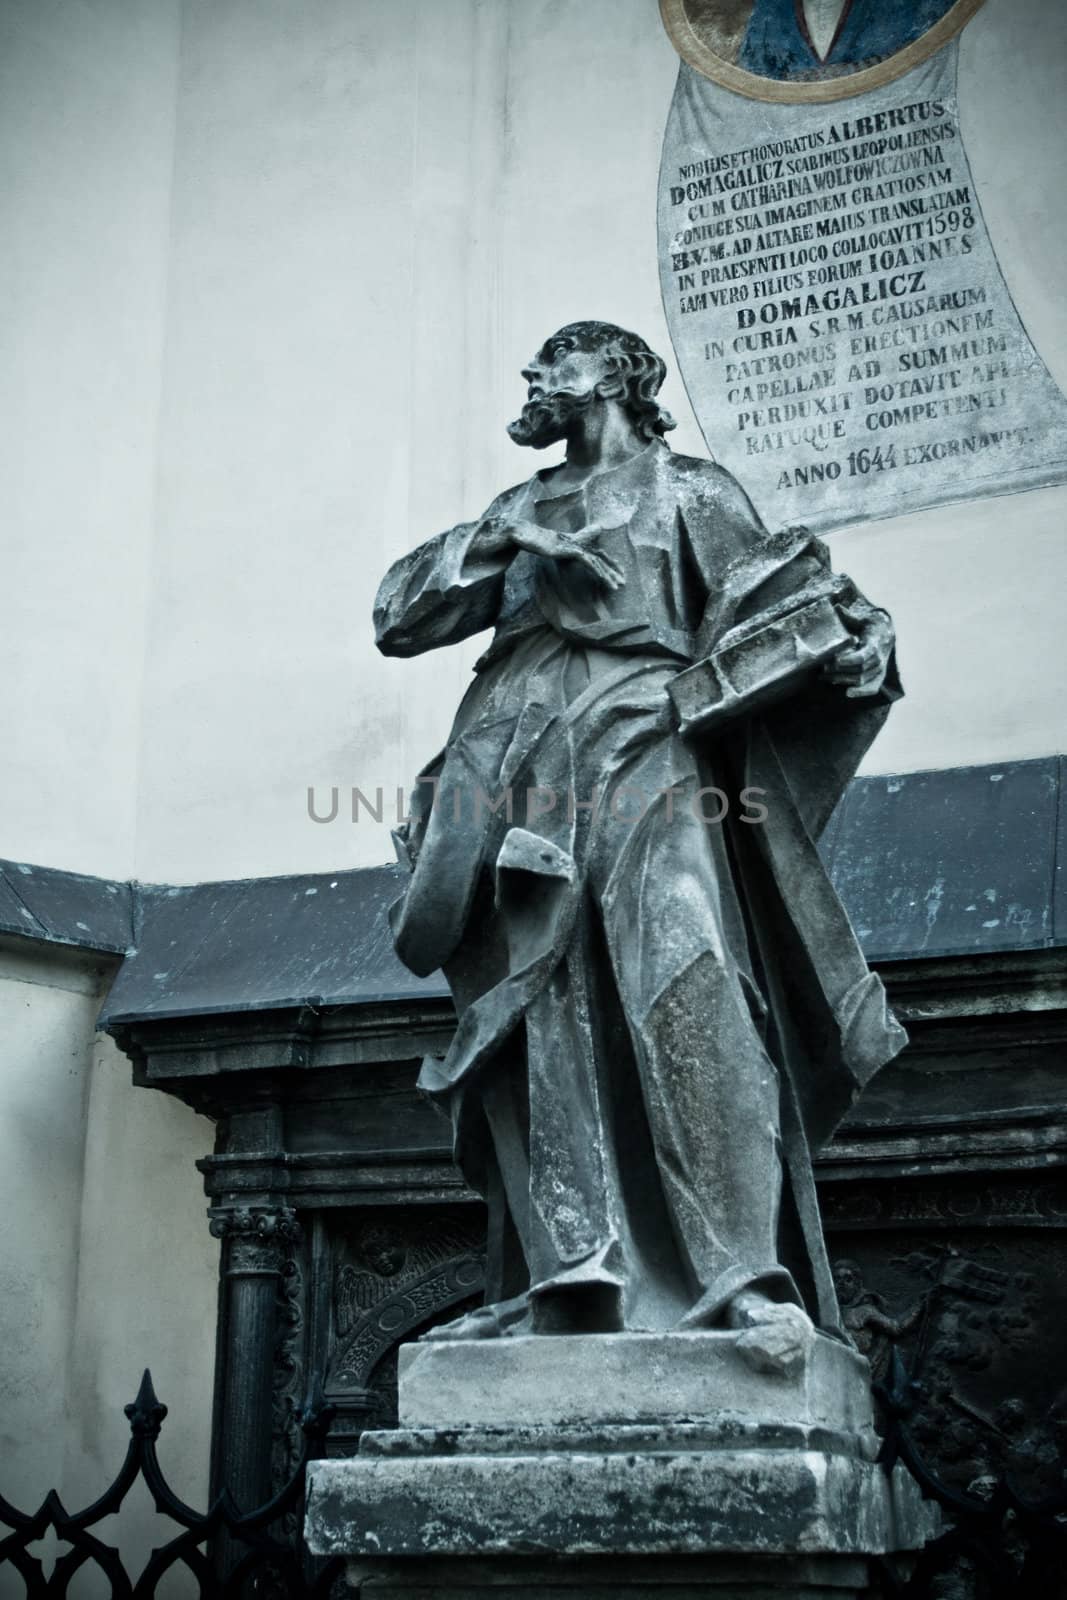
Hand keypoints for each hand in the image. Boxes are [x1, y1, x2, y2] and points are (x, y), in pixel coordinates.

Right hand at [495, 517, 625, 590]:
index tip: (615, 575)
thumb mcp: (551, 550)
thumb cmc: (537, 544)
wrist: (526, 535)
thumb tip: (565, 554)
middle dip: (613, 570)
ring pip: (598, 562)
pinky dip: (599, 571)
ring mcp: (576, 546)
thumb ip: (561, 552)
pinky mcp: (572, 550)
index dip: (607, 564)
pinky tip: (606, 580)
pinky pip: (590, 563)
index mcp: (576, 545)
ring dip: (609, 575)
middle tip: (623, 582)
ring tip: (618, 586)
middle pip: (601, 558)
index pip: (596, 555)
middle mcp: (578, 544)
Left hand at [823, 609, 893, 697]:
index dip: (848, 661)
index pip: (862, 657)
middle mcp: (879, 659)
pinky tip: (847, 692)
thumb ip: (849, 617)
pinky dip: (860, 692)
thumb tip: (836, 607)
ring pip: (861, 680)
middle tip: (822, 669)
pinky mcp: (878, 677)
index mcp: (875, 644)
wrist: (886, 634)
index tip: (834, 661)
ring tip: (825, 677)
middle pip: (858, 671)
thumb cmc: (870, 626)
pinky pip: (871, 688)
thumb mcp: (862, 619)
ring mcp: (880, 670)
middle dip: (839, 672)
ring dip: (842, 680)